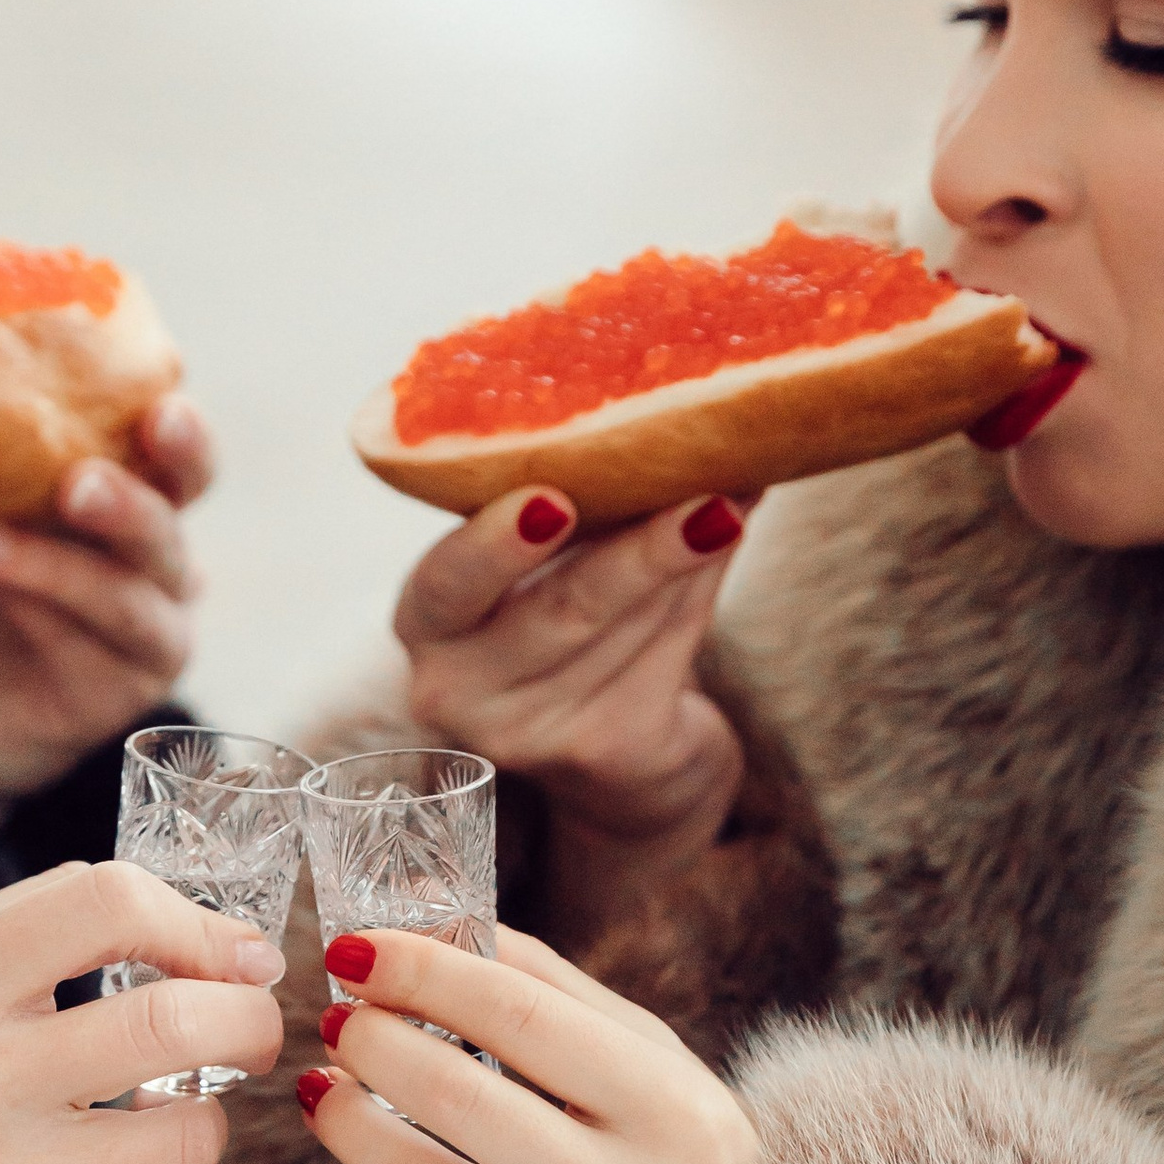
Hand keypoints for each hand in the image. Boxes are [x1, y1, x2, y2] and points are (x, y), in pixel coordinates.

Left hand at [0, 393, 213, 827]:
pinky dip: (44, 602)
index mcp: (126, 483)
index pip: (170, 436)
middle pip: (185, 496)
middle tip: (118, 444)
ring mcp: (150, 618)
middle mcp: (155, 547)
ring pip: (137, 576)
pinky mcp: (125, 684)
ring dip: (62, 554)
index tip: (157, 385)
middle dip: (167, 463)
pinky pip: (102, 639)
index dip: (172, 413)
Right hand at [0, 860, 284, 1163]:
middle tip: (257, 1024)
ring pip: (188, 1136)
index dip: (198, 921)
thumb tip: (201, 935)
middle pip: (179, 1021)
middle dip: (251, 1019)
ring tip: (168, 1109)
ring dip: (205, 1118)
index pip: (107, 903)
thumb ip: (35, 936)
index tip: (237, 951)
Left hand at [298, 921, 756, 1163]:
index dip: (423, 972)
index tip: (357, 949)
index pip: (520, 1016)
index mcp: (676, 1111)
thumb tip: (429, 922)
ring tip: (330, 1091)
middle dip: (377, 1044)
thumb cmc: (683, 1161)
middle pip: (464, 1103)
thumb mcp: (652, 1060)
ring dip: (354, 1131)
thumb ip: (547, 990)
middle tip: (340, 1020)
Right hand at [397, 485, 751, 864]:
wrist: (615, 751)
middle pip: (560, 614)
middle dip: (637, 554)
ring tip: (736, 490)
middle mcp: (461, 691)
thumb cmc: (566, 619)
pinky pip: (669, 659)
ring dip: (690, 554)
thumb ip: (581, 499)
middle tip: (697, 497)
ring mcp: (534, 735)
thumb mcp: (542, 563)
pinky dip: (704, 587)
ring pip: (627, 628)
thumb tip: (658, 410)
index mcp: (427, 624)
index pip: (445, 587)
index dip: (493, 547)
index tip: (550, 499)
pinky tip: (730, 531)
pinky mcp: (609, 754)